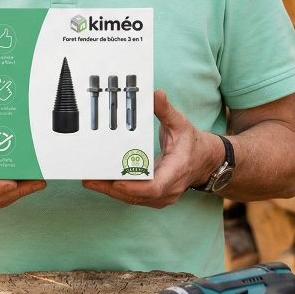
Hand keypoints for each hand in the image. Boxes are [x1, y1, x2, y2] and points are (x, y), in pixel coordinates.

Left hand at [82, 90, 225, 208]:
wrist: (205, 161)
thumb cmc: (191, 142)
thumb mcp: (180, 123)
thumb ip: (166, 110)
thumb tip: (156, 94)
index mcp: (177, 171)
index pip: (156, 186)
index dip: (135, 187)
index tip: (116, 181)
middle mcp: (169, 189)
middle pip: (138, 196)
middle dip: (112, 188)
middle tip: (90, 179)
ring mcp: (162, 197)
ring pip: (133, 199)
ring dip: (111, 191)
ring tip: (90, 181)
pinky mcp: (155, 197)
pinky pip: (134, 198)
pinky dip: (118, 191)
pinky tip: (102, 183)